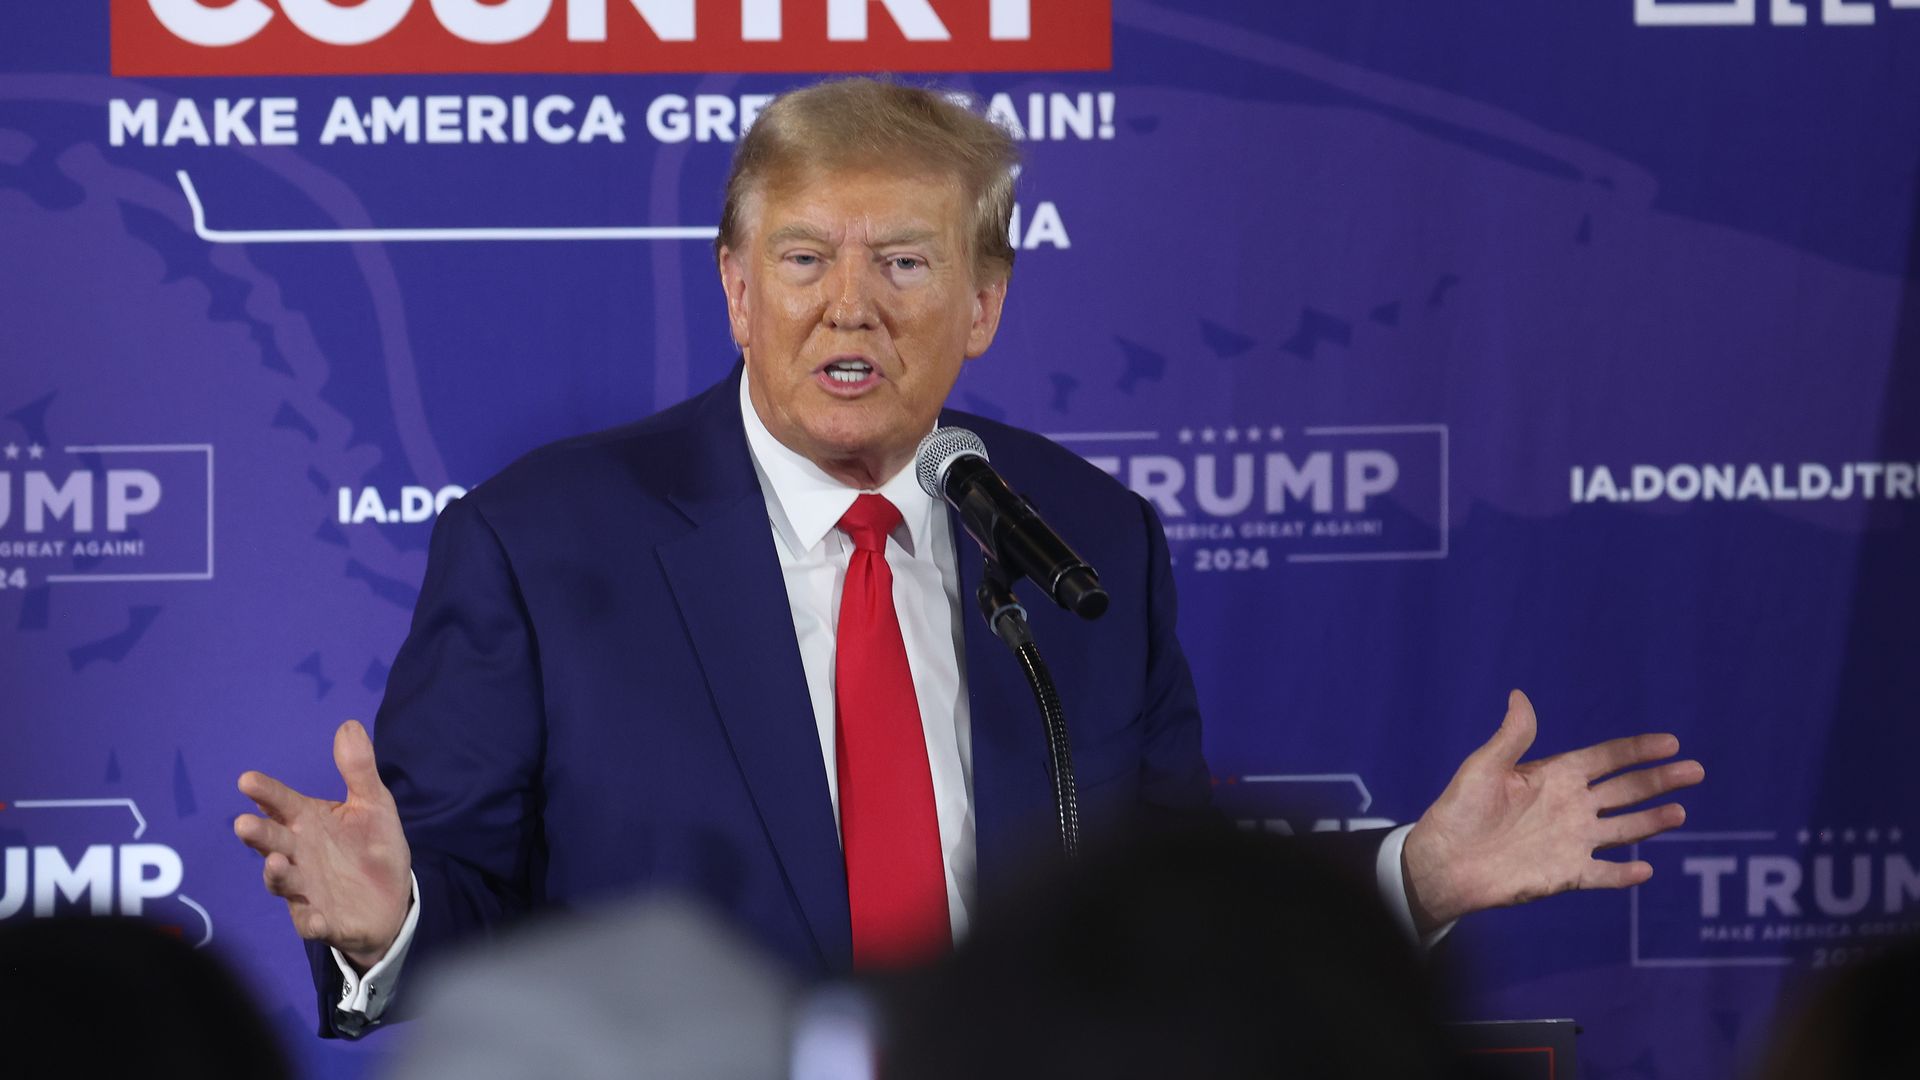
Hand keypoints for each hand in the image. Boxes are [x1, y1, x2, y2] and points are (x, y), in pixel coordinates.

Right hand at [234, 720, 411, 969]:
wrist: (391, 899)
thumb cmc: (371, 847)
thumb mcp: (373, 805)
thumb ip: (359, 770)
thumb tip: (349, 725)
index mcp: (307, 822)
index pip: (281, 803)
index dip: (266, 792)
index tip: (247, 779)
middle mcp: (298, 854)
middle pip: (272, 842)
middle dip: (259, 834)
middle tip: (245, 823)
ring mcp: (305, 888)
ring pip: (282, 881)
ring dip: (277, 874)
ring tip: (278, 862)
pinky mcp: (321, 920)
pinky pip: (310, 922)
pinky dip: (310, 920)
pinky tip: (315, 918)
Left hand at [1401, 690, 1703, 932]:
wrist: (1443, 860)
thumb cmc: (1459, 810)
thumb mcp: (1484, 767)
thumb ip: (1512, 737)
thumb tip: (1519, 695)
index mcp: (1555, 776)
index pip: (1606, 759)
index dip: (1637, 750)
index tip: (1671, 742)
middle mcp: (1571, 806)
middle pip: (1626, 790)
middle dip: (1660, 780)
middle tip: (1695, 770)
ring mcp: (1572, 841)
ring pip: (1624, 829)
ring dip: (1652, 822)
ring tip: (1680, 812)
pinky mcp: (1566, 874)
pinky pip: (1603, 874)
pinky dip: (1624, 874)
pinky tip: (1645, 869)